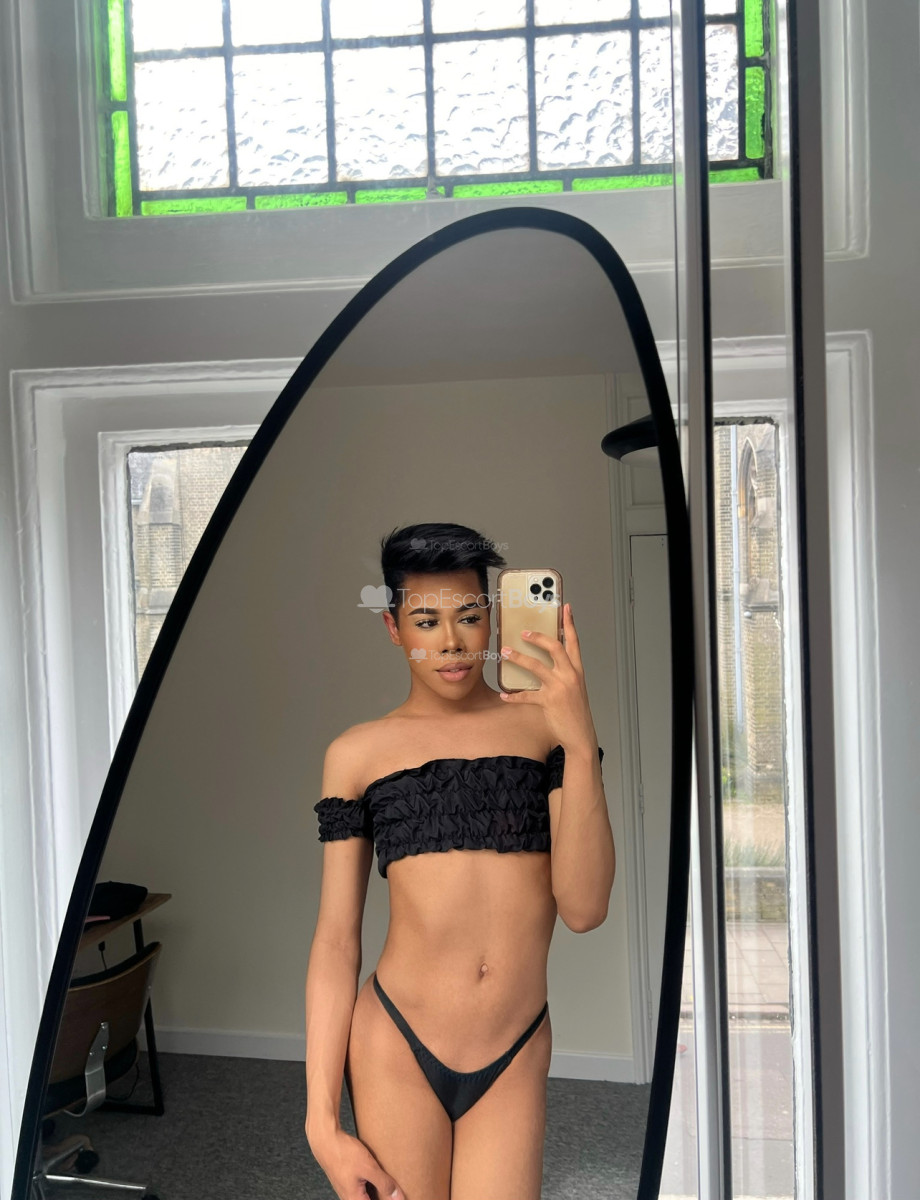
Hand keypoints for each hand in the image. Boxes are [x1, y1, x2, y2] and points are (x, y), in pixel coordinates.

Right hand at [306, 1124, 404, 1199]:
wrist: (325, 1139)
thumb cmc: (344, 1153)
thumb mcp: (368, 1168)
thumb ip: (384, 1184)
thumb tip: (399, 1198)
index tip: (398, 1197)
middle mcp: (349, 1198)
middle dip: (383, 1196)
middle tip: (395, 1190)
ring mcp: (347, 1188)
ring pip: (367, 1195)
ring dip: (378, 1190)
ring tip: (389, 1181)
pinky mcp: (346, 1179)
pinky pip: (362, 1187)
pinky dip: (372, 1182)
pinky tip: (378, 1173)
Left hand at [499, 602, 597, 751]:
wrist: (581, 735)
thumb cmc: (575, 711)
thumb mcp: (574, 688)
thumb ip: (563, 673)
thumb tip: (543, 661)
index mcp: (577, 670)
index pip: (574, 641)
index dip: (569, 623)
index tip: (565, 608)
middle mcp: (570, 675)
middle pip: (555, 647)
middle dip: (538, 637)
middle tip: (523, 632)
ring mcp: (560, 688)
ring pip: (536, 666)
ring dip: (518, 658)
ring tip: (506, 652)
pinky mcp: (549, 701)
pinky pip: (527, 695)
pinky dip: (513, 695)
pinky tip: (504, 695)